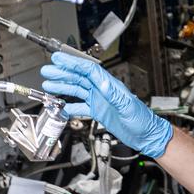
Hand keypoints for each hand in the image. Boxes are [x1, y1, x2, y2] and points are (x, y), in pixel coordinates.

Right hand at [40, 52, 173, 157]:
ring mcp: (100, 100)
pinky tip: (61, 107)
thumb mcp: (127, 106)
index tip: (59, 58)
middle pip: (79, 78)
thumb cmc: (142, 120)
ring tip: (48, 85)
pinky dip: (69, 106)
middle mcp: (103, 90)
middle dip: (62, 73)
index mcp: (110, 86)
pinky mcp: (98, 111)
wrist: (146, 135)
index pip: (88, 70)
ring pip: (77, 90)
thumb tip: (101, 82)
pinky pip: (80, 107)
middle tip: (47, 71)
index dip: (72, 63)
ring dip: (62, 87)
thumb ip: (113, 94)